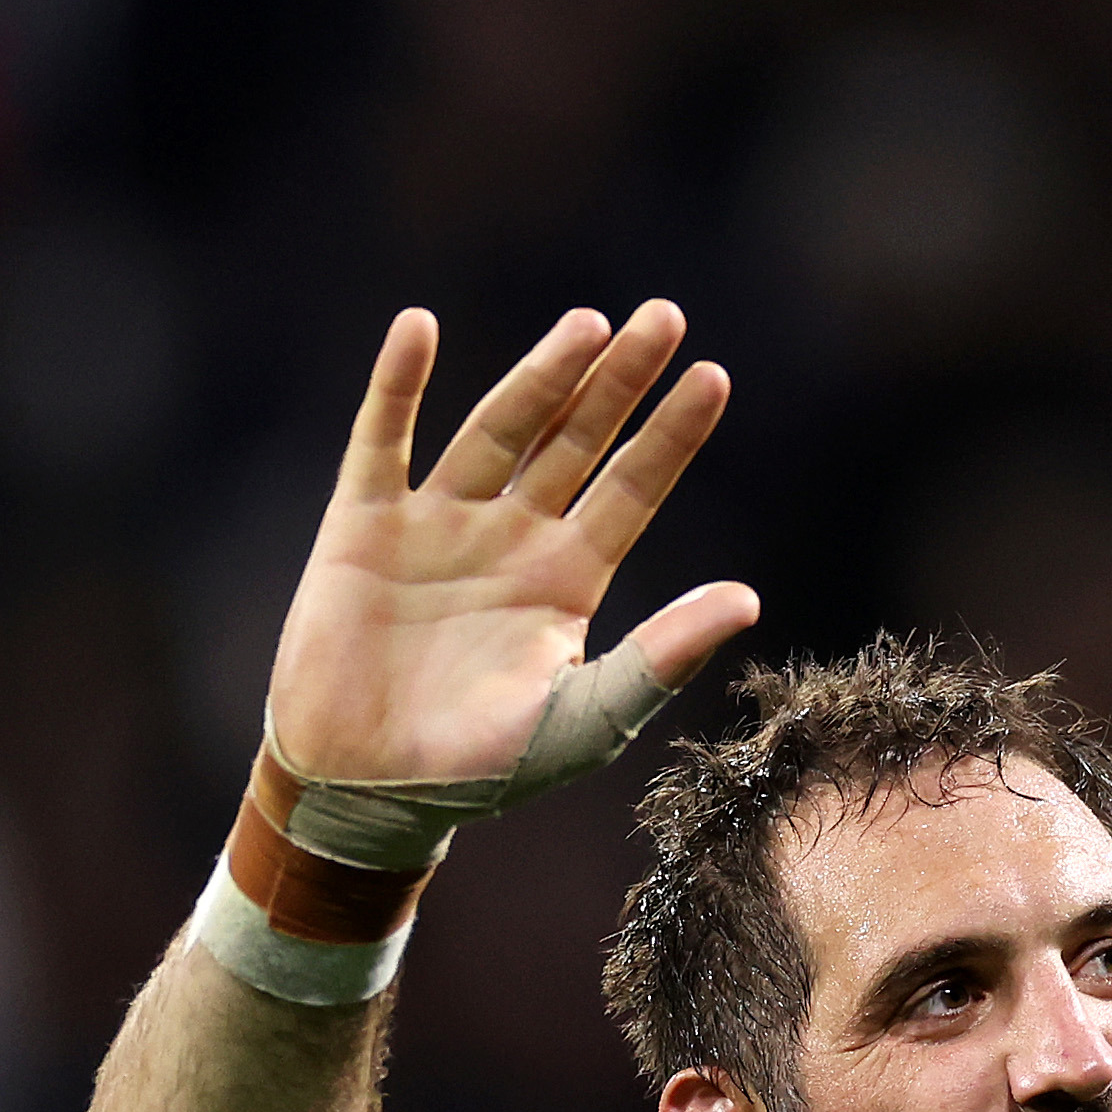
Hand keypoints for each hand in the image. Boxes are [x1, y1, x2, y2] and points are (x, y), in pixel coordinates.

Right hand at [267, 303, 760, 783]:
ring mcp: (438, 524)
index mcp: (570, 578)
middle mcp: (511, 536)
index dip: (671, 434)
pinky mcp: (362, 527)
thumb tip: (748, 599)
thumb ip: (660, 658)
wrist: (369, 794)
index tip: (714, 376)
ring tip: (587, 324)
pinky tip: (419, 328)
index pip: (634, 488)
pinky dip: (397, 386)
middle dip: (617, 382)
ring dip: (540, 376)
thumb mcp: (586, 719)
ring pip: (497, 429)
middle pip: (575, 440)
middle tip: (664, 317)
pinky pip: (382, 442)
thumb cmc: (482, 769)